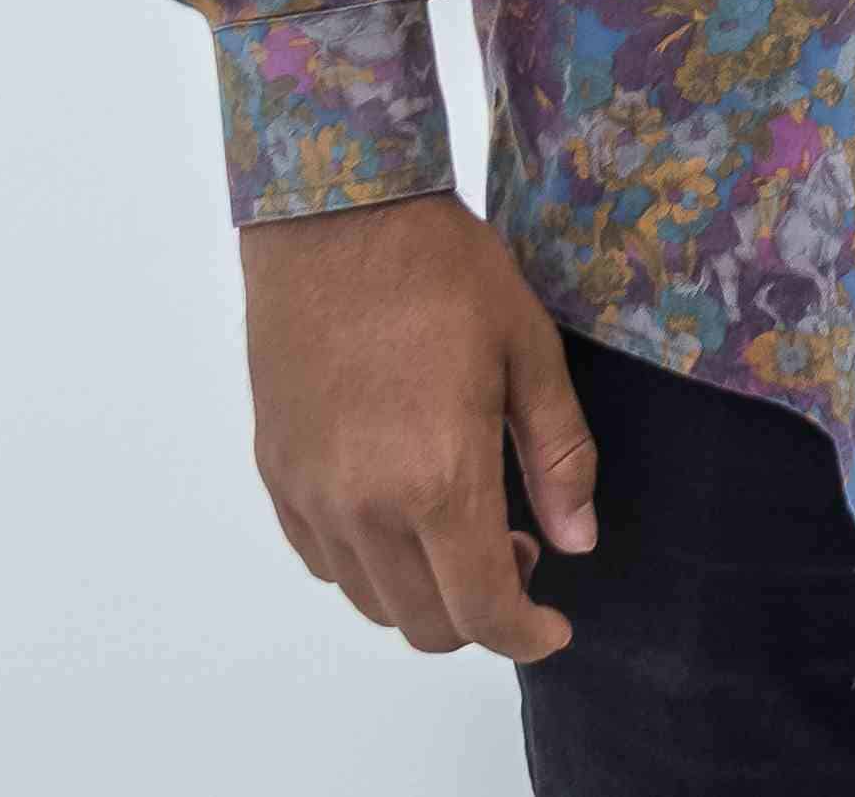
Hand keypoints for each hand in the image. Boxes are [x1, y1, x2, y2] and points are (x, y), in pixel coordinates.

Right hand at [237, 191, 595, 660]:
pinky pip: (324, 559)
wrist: (336, 217)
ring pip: (370, 600)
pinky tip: (402, 504)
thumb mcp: (529, 350)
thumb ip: (558, 456)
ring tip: (463, 520)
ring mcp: (311, 494)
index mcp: (438, 478)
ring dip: (424, 590)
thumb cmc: (444, 271)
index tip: (554, 629)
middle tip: (519, 546)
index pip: (482, 610)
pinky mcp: (277, 474)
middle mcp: (364, 505)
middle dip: (481, 614)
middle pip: (423, 623)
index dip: (525, 636)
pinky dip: (370, 562)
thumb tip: (577, 543)